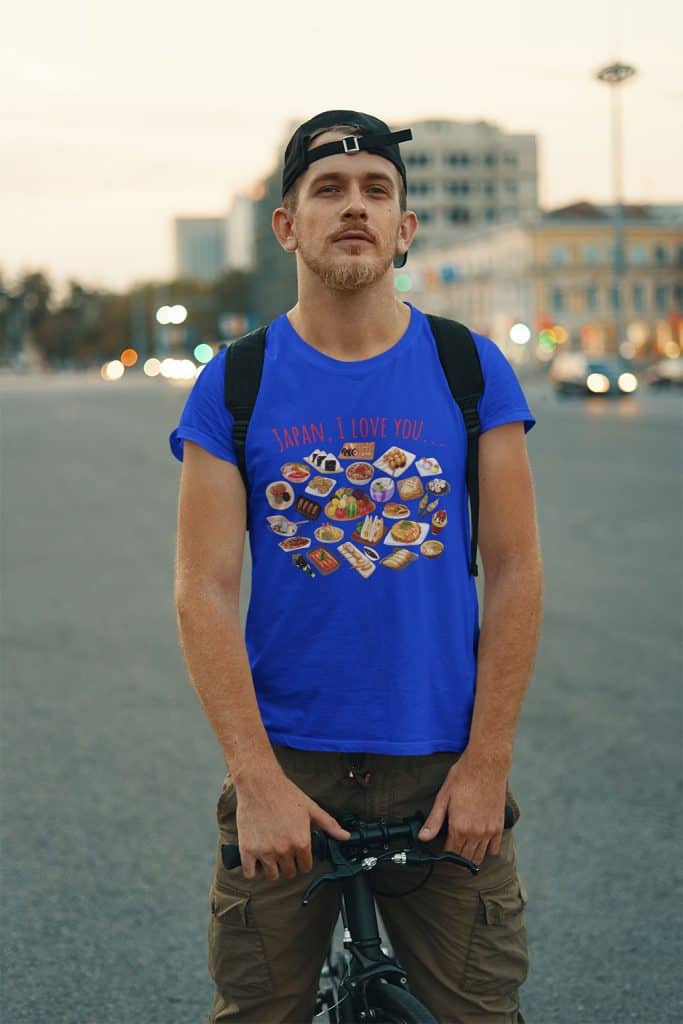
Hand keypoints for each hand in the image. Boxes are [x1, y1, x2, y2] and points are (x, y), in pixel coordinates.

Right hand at [234, 769, 350, 882]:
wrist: (259, 784)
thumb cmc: (285, 794)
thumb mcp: (311, 808)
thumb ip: (329, 824)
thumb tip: (346, 836)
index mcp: (301, 842)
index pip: (306, 867)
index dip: (303, 861)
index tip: (297, 854)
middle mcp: (284, 850)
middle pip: (289, 873)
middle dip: (288, 864)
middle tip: (284, 852)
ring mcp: (265, 851)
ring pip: (272, 876)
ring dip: (272, 868)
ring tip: (271, 855)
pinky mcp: (247, 850)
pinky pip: (250, 873)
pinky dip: (253, 869)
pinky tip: (256, 859)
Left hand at [418, 754, 506, 863]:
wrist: (486, 765)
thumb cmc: (463, 777)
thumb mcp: (443, 797)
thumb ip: (434, 821)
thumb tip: (423, 838)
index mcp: (460, 827)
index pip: (451, 854)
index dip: (444, 856)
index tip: (441, 853)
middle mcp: (476, 833)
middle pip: (465, 859)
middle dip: (456, 860)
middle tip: (450, 854)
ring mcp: (489, 831)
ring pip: (479, 857)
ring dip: (470, 858)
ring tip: (463, 852)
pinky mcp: (499, 826)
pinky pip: (494, 848)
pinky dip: (486, 851)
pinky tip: (479, 844)